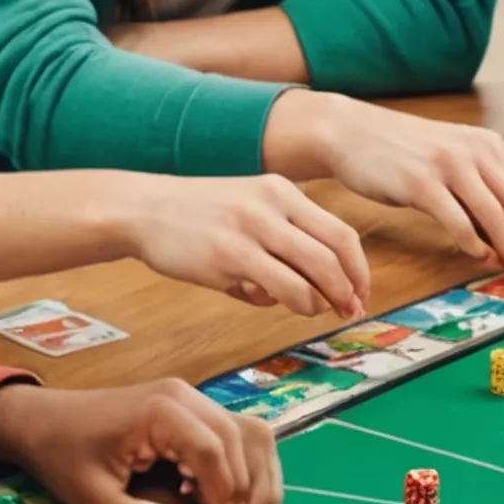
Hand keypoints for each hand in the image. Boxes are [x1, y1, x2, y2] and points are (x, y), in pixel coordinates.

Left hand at [0, 381, 282, 503]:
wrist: (43, 422)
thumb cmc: (64, 457)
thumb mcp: (96, 500)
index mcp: (161, 410)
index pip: (216, 451)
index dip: (228, 497)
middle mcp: (188, 397)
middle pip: (248, 441)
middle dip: (250, 495)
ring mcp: (195, 400)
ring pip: (254, 438)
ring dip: (257, 485)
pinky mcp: (196, 412)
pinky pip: (240, 439)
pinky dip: (247, 475)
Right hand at [107, 173, 369, 319]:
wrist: (143, 209)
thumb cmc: (196, 216)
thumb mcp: (247, 211)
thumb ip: (280, 243)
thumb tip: (310, 291)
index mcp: (283, 191)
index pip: (341, 232)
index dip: (358, 269)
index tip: (360, 292)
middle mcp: (273, 205)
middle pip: (336, 253)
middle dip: (350, 289)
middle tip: (350, 312)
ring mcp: (252, 229)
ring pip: (314, 272)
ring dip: (322, 301)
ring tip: (313, 311)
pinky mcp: (229, 255)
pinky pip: (280, 287)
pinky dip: (290, 303)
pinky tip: (274, 303)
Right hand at [267, 92, 503, 267]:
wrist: (354, 133)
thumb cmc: (406, 151)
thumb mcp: (454, 155)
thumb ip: (484, 181)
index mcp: (487, 144)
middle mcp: (474, 151)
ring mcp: (447, 166)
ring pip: (494, 213)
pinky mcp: (419, 184)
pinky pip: (457, 220)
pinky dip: (472, 242)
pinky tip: (477, 255)